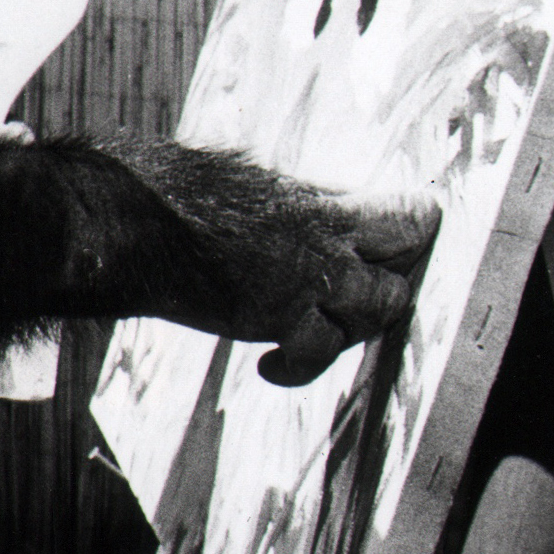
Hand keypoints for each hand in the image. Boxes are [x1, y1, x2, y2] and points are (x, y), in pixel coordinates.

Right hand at [122, 144, 436, 385]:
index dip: (414, 236)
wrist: (139, 224)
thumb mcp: (257, 186)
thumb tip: (317, 207)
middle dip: (387, 293)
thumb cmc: (180, 193)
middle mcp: (329, 244)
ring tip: (309, 330)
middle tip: (356, 298)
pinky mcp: (278, 321)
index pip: (411, 216)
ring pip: (373, 318)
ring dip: (347, 331)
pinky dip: (296, 368)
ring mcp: (308, 285)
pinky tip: (269, 365)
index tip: (398, 250)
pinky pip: (317, 356)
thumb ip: (301, 205)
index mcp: (327, 203)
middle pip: (403, 277)